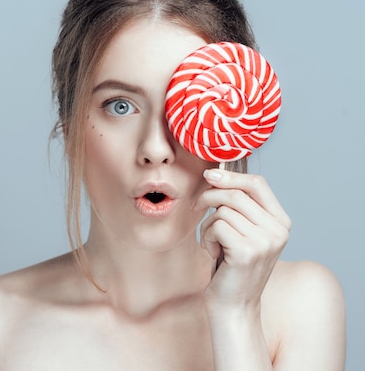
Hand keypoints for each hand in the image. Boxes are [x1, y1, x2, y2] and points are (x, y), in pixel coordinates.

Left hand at [194, 168, 290, 310]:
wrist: (233, 305)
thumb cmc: (231, 266)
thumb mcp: (242, 231)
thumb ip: (238, 205)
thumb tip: (216, 172)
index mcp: (281, 222)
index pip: (258, 184)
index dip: (231, 176)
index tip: (209, 175)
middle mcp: (278, 230)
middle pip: (236, 194)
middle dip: (209, 197)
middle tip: (196, 207)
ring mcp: (265, 241)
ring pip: (223, 211)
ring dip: (208, 225)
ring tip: (212, 242)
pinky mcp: (247, 251)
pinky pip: (216, 226)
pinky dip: (207, 237)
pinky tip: (213, 252)